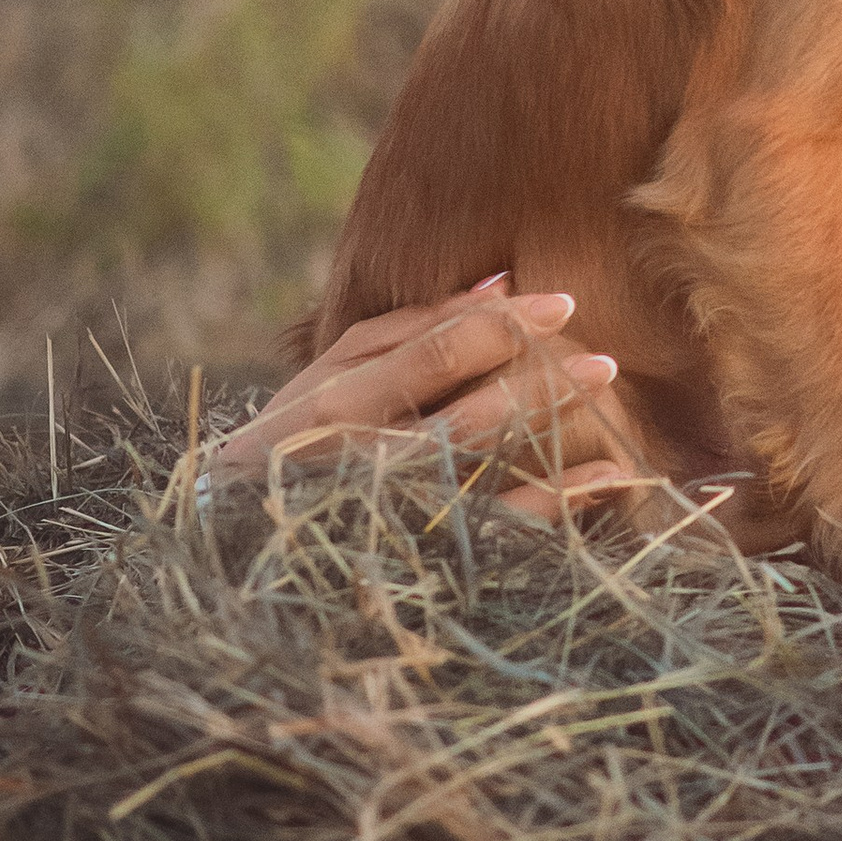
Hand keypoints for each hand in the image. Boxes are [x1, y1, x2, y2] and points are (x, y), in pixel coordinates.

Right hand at [206, 276, 636, 522]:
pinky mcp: (418, 556)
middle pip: (471, 413)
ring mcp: (392, 512)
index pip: (437, 352)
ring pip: (485, 468)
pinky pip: (497, 529)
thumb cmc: (291, 443)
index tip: (562, 305)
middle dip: (542, 380)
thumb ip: (408, 328)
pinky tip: (607, 475)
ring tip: (604, 392)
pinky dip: (557, 503)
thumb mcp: (330, 376)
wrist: (234, 549)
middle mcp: (366, 461)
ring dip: (551, 428)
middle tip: (602, 356)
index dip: (507, 325)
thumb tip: (501, 284)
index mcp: (339, 405)